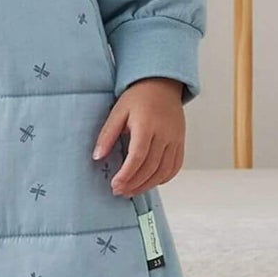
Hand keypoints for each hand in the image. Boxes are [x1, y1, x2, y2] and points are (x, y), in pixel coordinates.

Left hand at [92, 78, 186, 196]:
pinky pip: (175, 166)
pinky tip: (150, 182)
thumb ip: (107, 135)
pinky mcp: (180, 142)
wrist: (162, 85)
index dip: (127, 175)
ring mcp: (175, 139)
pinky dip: (163, 179)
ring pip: (164, 171)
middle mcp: (164, 134)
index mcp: (146, 125)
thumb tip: (96, 157)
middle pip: (151, 167)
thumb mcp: (118, 112)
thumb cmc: (138, 97)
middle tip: (119, 191)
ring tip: (131, 191)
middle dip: (134, 183)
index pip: (138, 156)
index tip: (115, 185)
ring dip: (148, 185)